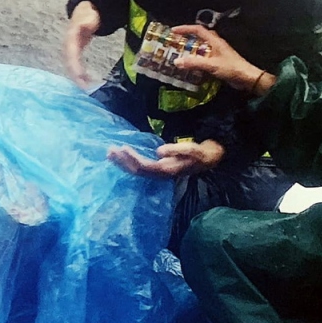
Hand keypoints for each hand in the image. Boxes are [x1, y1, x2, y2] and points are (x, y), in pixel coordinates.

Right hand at [63, 1, 101, 87]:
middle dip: (75, 76)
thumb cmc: (87, 14)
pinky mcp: (74, 55)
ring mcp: (70, 51)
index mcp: (71, 37)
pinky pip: (74, 67)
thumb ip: (87, 21)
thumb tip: (86, 24)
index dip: (74, 65)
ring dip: (77, 78)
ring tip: (86, 88)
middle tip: (85, 87)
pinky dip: (79, 76)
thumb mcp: (88, 16)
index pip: (71, 53)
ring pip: (70, 67)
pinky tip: (87, 83)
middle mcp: (68, 46)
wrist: (84, 12)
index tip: (80, 76)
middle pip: (68, 63)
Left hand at [107, 140, 224, 176]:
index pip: (144, 167)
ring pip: (137, 171)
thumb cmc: (203, 154)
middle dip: (122, 161)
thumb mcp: (194, 150)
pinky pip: (141, 168)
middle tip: (109, 151)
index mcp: (167, 170)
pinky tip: (122, 156)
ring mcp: (160, 173)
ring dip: (123, 163)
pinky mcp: (160, 169)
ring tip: (110, 153)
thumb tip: (158, 151)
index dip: (131, 159)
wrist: (212, 160)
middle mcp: (161, 174)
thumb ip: (178, 150)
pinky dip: (129, 162)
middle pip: (137, 171)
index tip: (121, 148)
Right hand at [170, 25, 266, 91]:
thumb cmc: (231, 68)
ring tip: (180, 53)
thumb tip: (176, 62)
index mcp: (215, 41)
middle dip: (187, 37)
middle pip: (200, 36)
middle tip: (176, 42)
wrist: (247, 78)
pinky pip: (204, 56)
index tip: (173, 31)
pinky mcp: (218, 61)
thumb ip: (194, 63)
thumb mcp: (211, 65)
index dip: (185, 28)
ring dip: (191, 48)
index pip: (198, 30)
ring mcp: (218, 53)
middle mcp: (216, 44)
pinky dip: (196, 58)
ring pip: (202, 46)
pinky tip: (190, 64)